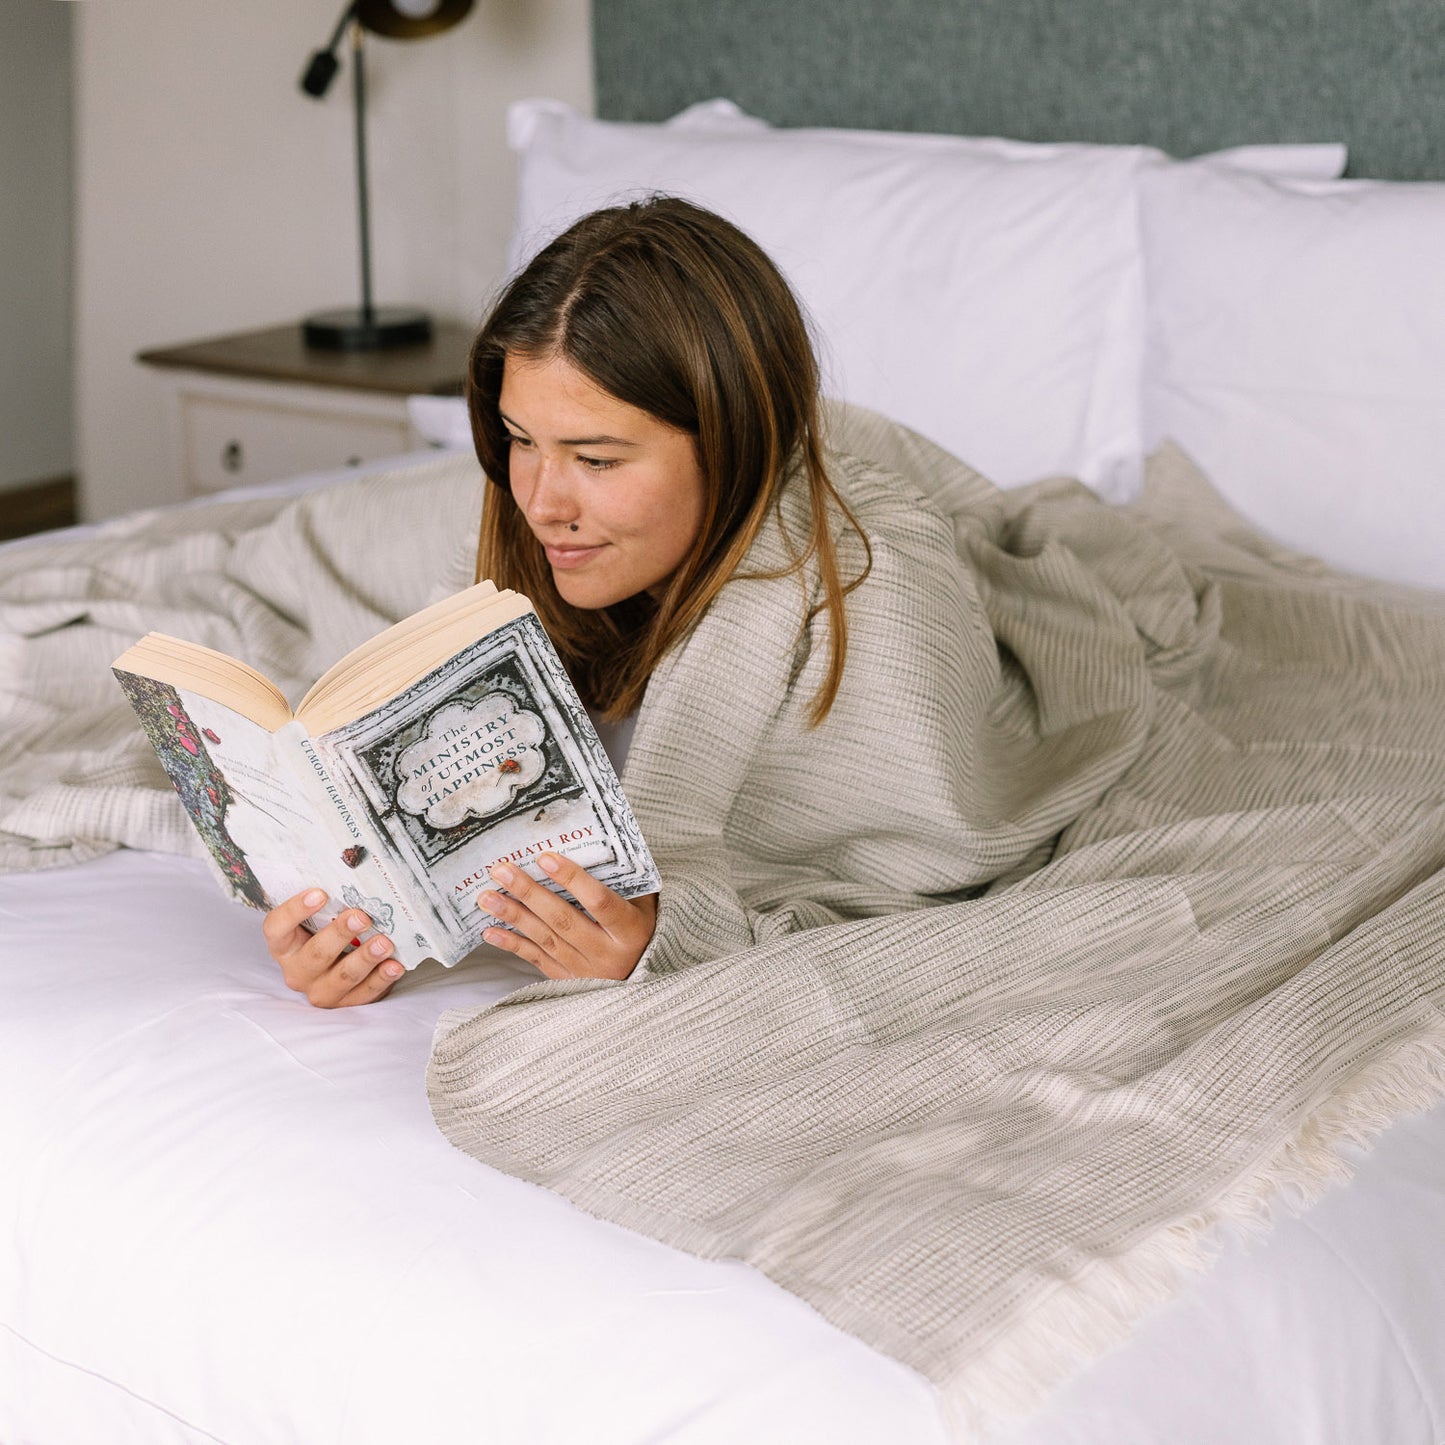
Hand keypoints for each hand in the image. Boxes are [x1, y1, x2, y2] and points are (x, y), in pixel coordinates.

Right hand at [263, 887, 403, 1007]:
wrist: (341, 966)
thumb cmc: (328, 933)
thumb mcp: (319, 920)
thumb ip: (327, 904)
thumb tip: (350, 873)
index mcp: (284, 946)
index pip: (277, 928)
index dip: (294, 911)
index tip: (319, 893)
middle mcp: (298, 971)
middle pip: (316, 954)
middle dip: (340, 934)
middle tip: (361, 917)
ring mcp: (321, 990)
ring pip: (343, 976)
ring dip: (365, 958)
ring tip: (384, 942)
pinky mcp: (346, 1003)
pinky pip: (365, 993)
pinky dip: (382, 979)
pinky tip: (394, 966)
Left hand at [478, 854, 656, 979]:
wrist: (646, 979)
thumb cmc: (643, 928)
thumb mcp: (645, 904)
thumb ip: (625, 881)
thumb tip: (595, 843)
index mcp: (630, 930)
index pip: (600, 901)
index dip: (573, 879)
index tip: (545, 858)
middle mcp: (607, 953)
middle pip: (563, 919)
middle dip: (529, 893)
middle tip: (502, 871)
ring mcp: (586, 970)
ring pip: (545, 939)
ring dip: (513, 916)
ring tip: (486, 897)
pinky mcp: (568, 980)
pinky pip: (536, 959)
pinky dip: (512, 944)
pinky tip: (490, 930)